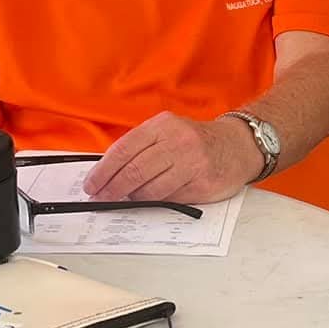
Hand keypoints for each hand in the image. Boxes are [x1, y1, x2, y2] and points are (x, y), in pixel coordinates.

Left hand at [85, 112, 258, 203]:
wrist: (237, 146)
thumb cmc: (195, 142)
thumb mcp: (167, 132)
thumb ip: (140, 147)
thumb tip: (107, 172)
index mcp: (162, 126)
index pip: (124, 150)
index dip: (103, 171)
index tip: (91, 185)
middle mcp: (178, 142)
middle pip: (134, 171)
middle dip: (112, 189)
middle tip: (102, 198)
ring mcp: (192, 163)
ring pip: (150, 189)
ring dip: (134, 198)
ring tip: (128, 198)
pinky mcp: (202, 183)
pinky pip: (170, 199)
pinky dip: (157, 201)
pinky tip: (153, 198)